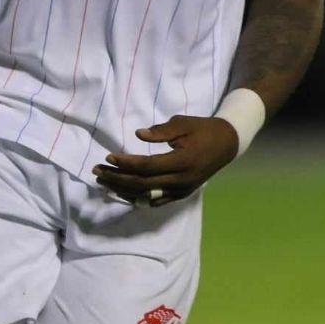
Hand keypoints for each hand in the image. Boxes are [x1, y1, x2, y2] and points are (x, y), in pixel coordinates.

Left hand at [93, 114, 238, 206]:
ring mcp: (182, 190)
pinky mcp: (181, 194)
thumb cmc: (203, 129)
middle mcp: (182, 181)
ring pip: (147, 195)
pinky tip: (122, 192)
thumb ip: (160, 131)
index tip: (108, 156)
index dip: (126, 163)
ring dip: (123, 190)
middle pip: (143, 184)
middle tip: (97, 171)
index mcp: (183, 161)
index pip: (147, 166)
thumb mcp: (183, 123)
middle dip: (117, 178)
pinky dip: (137, 197)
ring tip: (103, 182)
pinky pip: (156, 200)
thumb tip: (138, 134)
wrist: (227, 144)